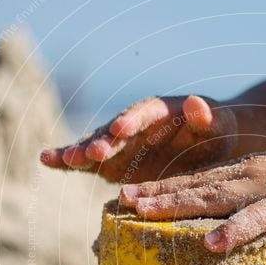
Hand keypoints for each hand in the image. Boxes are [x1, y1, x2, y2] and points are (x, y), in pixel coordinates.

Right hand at [40, 95, 237, 182]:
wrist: (207, 147)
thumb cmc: (216, 132)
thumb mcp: (220, 124)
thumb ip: (208, 116)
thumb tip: (196, 102)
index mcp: (160, 111)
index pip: (144, 114)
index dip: (132, 121)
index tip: (121, 128)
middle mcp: (134, 123)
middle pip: (114, 130)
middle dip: (102, 140)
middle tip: (91, 152)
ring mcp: (120, 142)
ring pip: (97, 144)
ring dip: (81, 151)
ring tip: (66, 159)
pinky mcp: (112, 161)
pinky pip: (88, 161)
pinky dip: (67, 160)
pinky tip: (45, 160)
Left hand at [119, 150, 265, 251]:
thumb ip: (257, 211)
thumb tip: (232, 232)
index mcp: (248, 174)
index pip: (197, 181)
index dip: (162, 188)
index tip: (129, 198)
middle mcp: (250, 175)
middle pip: (195, 185)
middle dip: (155, 194)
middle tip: (121, 202)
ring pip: (214, 196)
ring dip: (176, 204)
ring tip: (143, 213)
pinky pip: (257, 219)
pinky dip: (234, 230)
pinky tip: (210, 243)